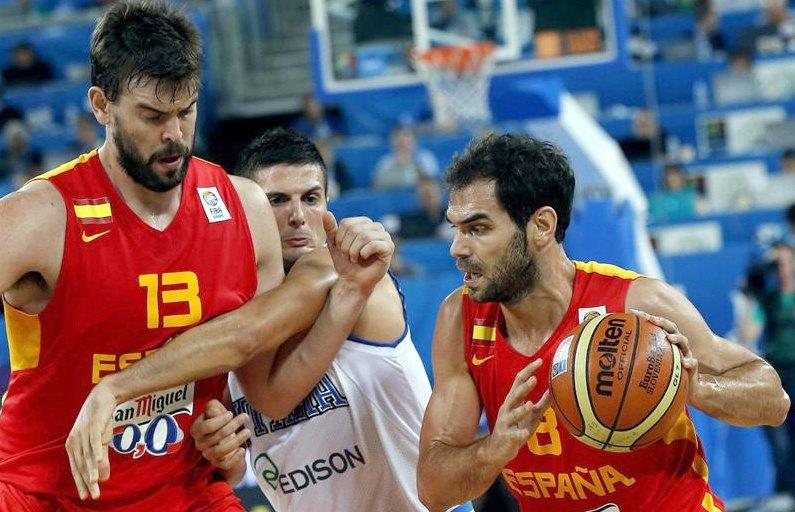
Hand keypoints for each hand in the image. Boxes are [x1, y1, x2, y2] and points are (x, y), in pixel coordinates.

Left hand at [65, 380, 114, 499]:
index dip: (81, 483)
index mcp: (73, 447)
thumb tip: (103, 479)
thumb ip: (102, 461)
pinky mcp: (92, 426)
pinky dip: (96, 451)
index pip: (77, 469)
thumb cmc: (100, 421)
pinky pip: (94, 441)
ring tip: (96, 483)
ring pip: (87, 456)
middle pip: (81, 465)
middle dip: (88, 482)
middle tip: (94, 495)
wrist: (104, 398)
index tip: (86, 497)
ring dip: (92, 470)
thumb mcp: (101, 443)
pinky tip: (99, 461)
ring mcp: (82, 434)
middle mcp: (74, 442)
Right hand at [191, 399, 250, 470]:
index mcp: (196, 430)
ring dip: (236, 441)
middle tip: (245, 417)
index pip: (206, 427)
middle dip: (232, 426)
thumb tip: (213, 411)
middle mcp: (200, 444)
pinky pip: (225, 464)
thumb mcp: (215, 409)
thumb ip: (212, 407)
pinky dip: (235, 458)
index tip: (231, 413)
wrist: (225, 434)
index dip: (219, 420)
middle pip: (216, 437)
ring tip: (247, 432)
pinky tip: (243, 449)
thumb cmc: (220, 419)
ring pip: (220, 451)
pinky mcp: (218, 463)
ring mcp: (208, 455)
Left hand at [323, 213, 394, 293]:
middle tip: (348, 256)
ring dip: (354, 251)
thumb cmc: (345, 262)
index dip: (340, 238)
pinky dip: (364, 253)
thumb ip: (330, 228)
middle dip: (346, 246)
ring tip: (355, 258)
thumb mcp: (334, 244)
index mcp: (364, 222)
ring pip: (364, 236)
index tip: (342, 249)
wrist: (353, 281)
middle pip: (355, 229)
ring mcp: (385, 236)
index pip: (346, 223)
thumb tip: (326, 213)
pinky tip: (364, 258)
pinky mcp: (389, 247)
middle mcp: (376, 226)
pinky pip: (374, 244)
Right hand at [487, 360, 550, 464]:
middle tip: (534, 379)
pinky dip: (518, 433)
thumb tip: (554, 390)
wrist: (497, 449)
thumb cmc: (516, 428)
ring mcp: (505, 422)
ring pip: (512, 414)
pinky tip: (524, 433)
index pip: (519, 381)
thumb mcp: (532, 415)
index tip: (539, 360)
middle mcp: (507, 408)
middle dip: (524, 387)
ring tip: (529, 404)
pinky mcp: (506, 436)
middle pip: (514, 394)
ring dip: (521, 409)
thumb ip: (542, 403)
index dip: (528, 370)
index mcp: (513, 400)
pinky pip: (513, 435)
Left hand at [630, 309, 698, 401]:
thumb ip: (633, 356)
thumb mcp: (647, 363)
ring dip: (677, 337)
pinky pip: (692, 362)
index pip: (654, 324)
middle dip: (661, 322)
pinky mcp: (691, 365)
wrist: (683, 387)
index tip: (631, 312)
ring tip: (669, 338)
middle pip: (670, 327)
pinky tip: (684, 363)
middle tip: (652, 320)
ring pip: (684, 341)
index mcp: (663, 339)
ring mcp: (685, 353)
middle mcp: (675, 343)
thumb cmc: (662, 373)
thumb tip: (609, 353)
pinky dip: (689, 362)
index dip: (644, 316)